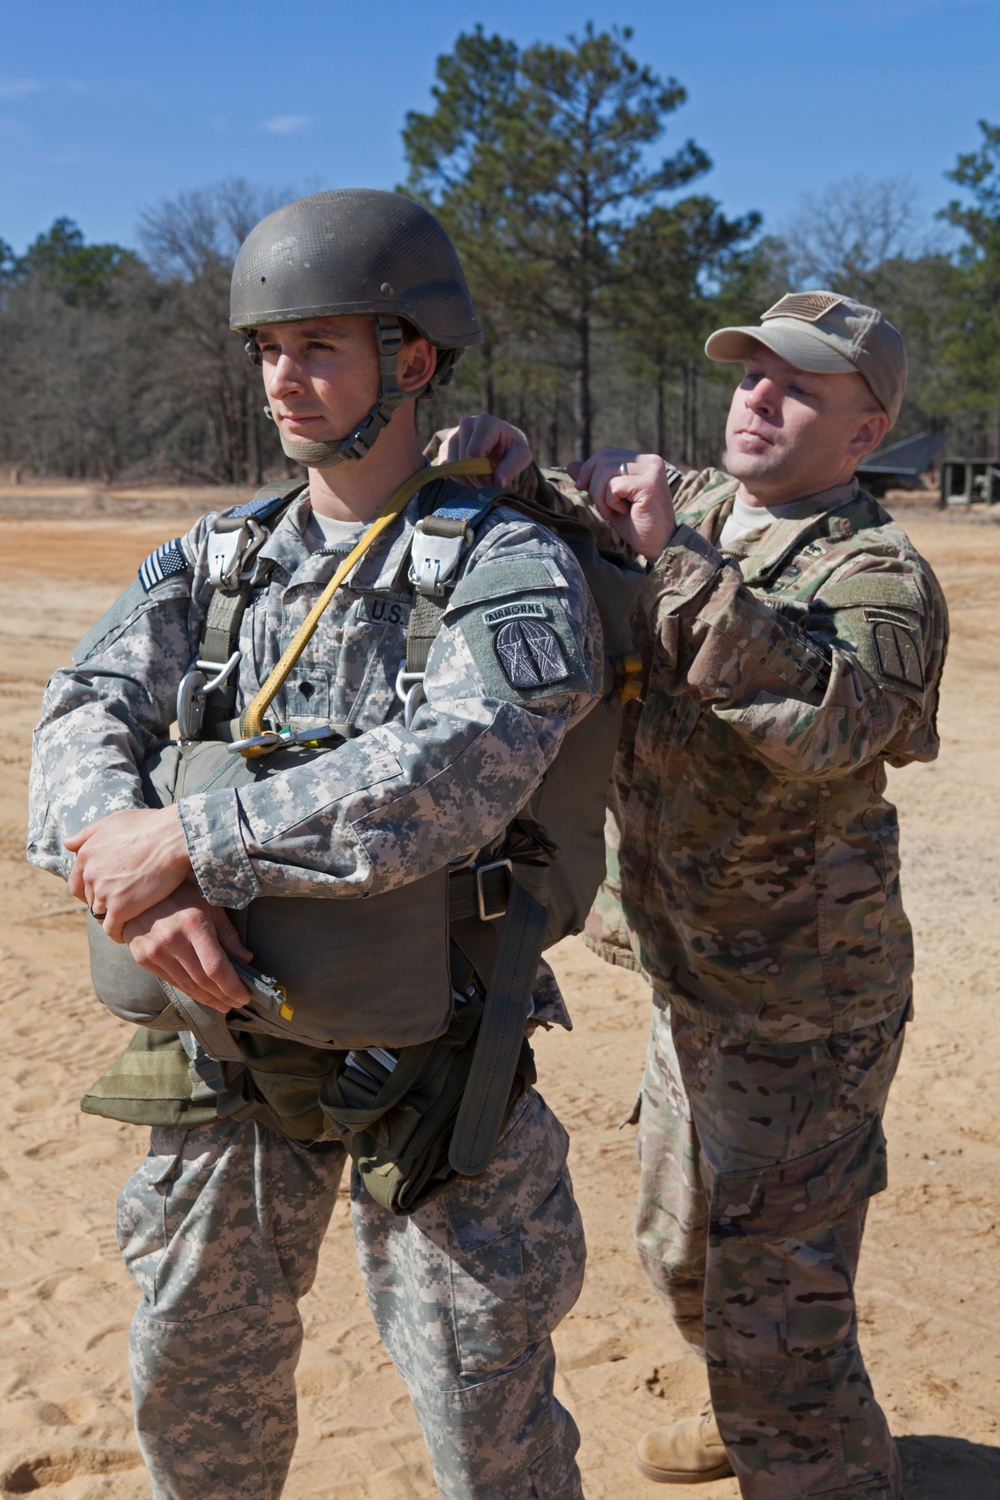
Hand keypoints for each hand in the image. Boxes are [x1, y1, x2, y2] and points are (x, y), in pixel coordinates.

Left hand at [65, 805, 191, 941]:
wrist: (174, 837)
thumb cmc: (149, 825)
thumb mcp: (114, 821)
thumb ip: (88, 833)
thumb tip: (67, 843)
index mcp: (86, 854)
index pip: (76, 882)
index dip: (89, 889)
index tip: (105, 892)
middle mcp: (90, 874)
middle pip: (89, 898)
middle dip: (102, 901)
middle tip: (121, 903)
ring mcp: (104, 892)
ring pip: (100, 913)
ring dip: (112, 915)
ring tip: (128, 916)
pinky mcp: (120, 908)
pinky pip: (111, 928)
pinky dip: (117, 932)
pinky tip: (125, 933)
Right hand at [122, 880, 251, 1012]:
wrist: (138, 891)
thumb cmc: (182, 893)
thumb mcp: (210, 904)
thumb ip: (227, 933)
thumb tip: (246, 959)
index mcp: (193, 923)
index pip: (216, 967)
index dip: (233, 986)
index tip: (245, 995)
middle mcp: (172, 939)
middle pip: (203, 980)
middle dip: (223, 996)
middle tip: (238, 1004)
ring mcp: (154, 950)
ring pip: (187, 985)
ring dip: (208, 999)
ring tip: (224, 1005)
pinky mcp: (142, 958)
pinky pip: (172, 981)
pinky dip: (190, 992)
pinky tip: (203, 996)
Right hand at [430, 415, 532, 487]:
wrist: (502, 445)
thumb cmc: (512, 449)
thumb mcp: (522, 456)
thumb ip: (512, 468)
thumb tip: (497, 483)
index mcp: (486, 422)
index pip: (473, 453)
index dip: (482, 474)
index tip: (494, 484)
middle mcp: (466, 423)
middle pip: (462, 460)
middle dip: (475, 479)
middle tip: (488, 485)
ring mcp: (453, 434)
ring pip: (451, 466)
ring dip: (466, 480)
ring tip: (481, 480)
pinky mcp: (444, 446)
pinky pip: (444, 468)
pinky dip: (456, 478)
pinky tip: (470, 477)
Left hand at [568, 448, 677, 559]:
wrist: (658, 545)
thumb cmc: (636, 524)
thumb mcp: (608, 499)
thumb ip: (593, 480)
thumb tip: (572, 464)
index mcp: (643, 461)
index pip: (606, 452)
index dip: (588, 469)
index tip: (582, 487)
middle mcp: (650, 461)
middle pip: (603, 457)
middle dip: (593, 483)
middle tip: (603, 507)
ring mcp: (652, 471)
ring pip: (606, 470)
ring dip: (601, 496)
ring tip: (613, 511)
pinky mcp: (649, 484)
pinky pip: (613, 486)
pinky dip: (610, 502)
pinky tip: (625, 512)